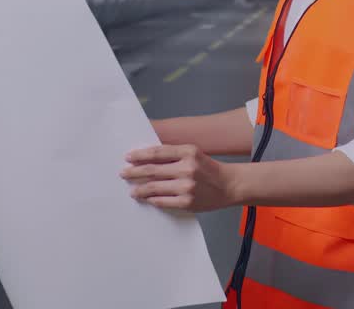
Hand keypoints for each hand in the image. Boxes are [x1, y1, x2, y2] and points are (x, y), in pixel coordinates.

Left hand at [120, 144, 237, 211]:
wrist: (229, 185)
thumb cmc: (209, 169)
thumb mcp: (194, 154)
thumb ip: (173, 155)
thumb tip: (146, 160)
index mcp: (188, 152)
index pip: (157, 152)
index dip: (140, 155)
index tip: (128, 157)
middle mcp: (187, 168)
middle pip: (152, 170)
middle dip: (134, 172)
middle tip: (124, 173)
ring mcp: (186, 186)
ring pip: (154, 187)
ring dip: (140, 189)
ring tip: (132, 190)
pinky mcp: (187, 202)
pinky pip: (162, 201)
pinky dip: (152, 199)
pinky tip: (147, 198)